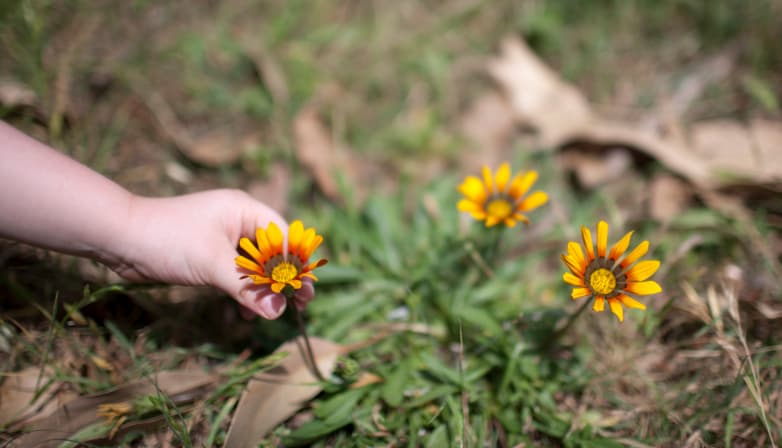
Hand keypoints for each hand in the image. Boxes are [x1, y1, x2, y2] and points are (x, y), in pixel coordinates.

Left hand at [109, 189, 307, 318]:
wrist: (119, 239)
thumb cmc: (168, 239)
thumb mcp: (212, 263)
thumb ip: (246, 288)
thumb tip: (277, 313)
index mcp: (245, 210)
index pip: (284, 237)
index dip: (297, 265)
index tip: (306, 292)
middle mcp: (238, 222)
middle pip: (274, 253)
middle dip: (285, 280)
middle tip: (299, 306)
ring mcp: (223, 239)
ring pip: (256, 267)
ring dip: (265, 289)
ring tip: (273, 312)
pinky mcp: (210, 256)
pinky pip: (238, 274)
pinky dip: (245, 292)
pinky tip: (246, 312)